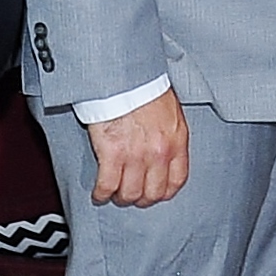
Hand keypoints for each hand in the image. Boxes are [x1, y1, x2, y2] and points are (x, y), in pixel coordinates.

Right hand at [84, 89, 189, 205]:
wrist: (125, 77)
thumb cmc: (146, 88)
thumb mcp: (171, 113)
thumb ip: (170, 135)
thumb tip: (167, 150)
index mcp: (176, 141)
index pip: (176, 180)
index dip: (164, 192)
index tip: (155, 194)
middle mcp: (159, 153)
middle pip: (152, 193)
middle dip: (141, 199)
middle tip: (131, 195)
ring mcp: (136, 155)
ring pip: (129, 194)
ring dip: (120, 197)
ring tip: (113, 194)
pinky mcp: (112, 153)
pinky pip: (107, 185)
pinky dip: (101, 194)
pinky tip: (98, 194)